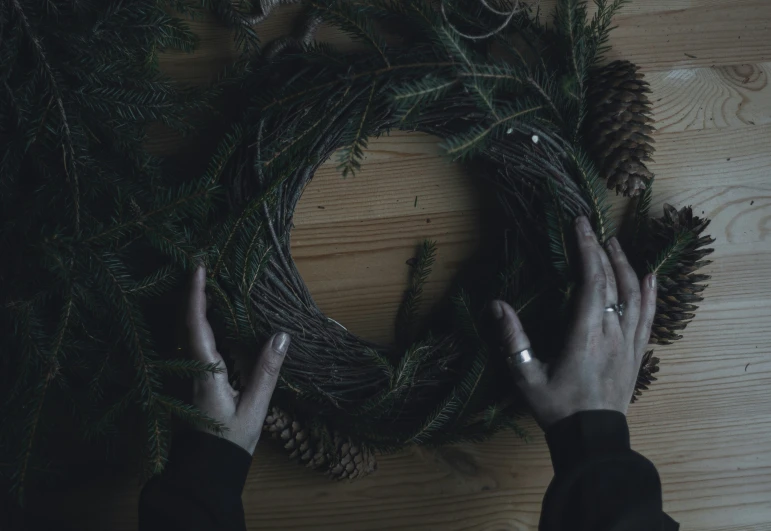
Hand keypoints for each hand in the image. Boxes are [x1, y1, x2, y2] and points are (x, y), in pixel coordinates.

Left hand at [185, 266, 289, 453]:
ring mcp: (186, 374)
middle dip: (192, 291)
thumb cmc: (229, 442)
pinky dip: (198, 323)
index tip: (198, 266)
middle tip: (204, 265)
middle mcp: (188, 368)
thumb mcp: (254, 408)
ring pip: (185, 331)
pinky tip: (210, 318)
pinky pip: (190, 342)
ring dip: (194, 306)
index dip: (195, 293)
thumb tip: (282, 335)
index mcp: (203, 371)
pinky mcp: (190, 380)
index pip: (194, 324)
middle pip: (184, 321)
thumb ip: (266, 371)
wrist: (204, 472)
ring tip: (208, 283)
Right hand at [491, 216, 656, 429]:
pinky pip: (648, 318)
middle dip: (601, 249)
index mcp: (585, 335)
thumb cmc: (557, 407)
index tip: (580, 224)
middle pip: (612, 281)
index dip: (586, 249)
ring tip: (614, 243)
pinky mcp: (636, 354)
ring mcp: (628, 343)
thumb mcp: (526, 376)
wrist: (591, 438)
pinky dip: (650, 294)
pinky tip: (651, 277)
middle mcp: (612, 333)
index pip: (591, 280)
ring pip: (633, 295)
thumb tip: (497, 304)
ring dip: (625, 265)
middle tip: (591, 226)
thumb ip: (513, 339)